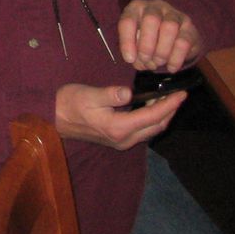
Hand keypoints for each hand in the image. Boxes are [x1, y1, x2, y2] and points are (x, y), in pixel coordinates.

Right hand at [55, 82, 185, 149]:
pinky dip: (152, 120)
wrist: (53, 119)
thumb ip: (110, 94)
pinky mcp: (117, 139)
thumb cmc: (68, 103)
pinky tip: (151, 108)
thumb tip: (128, 92)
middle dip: (170, 111)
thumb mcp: (88, 94)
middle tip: (178, 95)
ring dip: (163, 117)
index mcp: (118, 127)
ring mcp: (121, 141)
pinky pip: (143, 131)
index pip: (152, 116)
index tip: (182, 94)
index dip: (170, 105)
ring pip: (151, 131)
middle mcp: (124, 139)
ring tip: (168, 100)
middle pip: (156, 127)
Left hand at [118, 0, 202, 71]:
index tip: (130, 59)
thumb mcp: (136, 44)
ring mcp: (174, 15)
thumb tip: (136, 61)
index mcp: (136, 8)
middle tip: (146, 60)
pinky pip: (184, 42)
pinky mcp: (190, 27)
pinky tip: (171, 67)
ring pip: (170, 27)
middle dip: (146, 45)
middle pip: (151, 20)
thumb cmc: (147, 40)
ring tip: (158, 63)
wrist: (174, 41)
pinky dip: (176, 58)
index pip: (128, 21)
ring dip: (162, 51)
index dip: (127, 41)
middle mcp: (155, 7)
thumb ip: (133, 52)